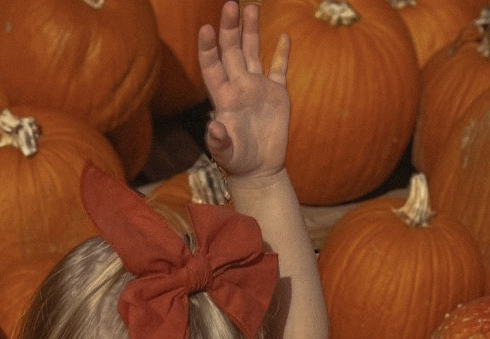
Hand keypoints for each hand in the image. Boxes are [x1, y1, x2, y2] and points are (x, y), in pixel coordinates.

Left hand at [198, 2, 289, 180]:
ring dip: (250, 30)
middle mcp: (239, 88)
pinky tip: (283, 36)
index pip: (213, 67)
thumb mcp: (227, 155)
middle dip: (230, 28)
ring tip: (250, 7)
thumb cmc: (238, 164)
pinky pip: (279, 69)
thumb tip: (214, 127)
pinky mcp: (277, 95)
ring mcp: (258, 89)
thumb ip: (219, 141)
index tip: (205, 28)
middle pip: (233, 51)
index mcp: (224, 99)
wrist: (259, 171)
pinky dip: (282, 53)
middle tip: (230, 3)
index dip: (208, 49)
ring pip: (253, 52)